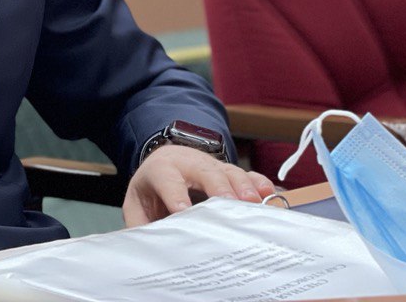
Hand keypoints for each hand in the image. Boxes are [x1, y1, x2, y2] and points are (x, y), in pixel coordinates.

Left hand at [122, 145, 275, 226]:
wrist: (164, 159)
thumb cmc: (152, 188)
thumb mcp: (137, 204)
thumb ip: (140, 224)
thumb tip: (145, 246)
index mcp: (161, 170)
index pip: (168, 181)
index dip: (176, 195)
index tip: (184, 212)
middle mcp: (189, 163)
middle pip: (205, 172)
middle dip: (218, 188)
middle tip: (228, 206)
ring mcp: (211, 165)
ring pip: (229, 172)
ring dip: (242, 187)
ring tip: (253, 205)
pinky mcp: (228, 171)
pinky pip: (246, 174)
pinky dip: (258, 183)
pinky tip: (268, 195)